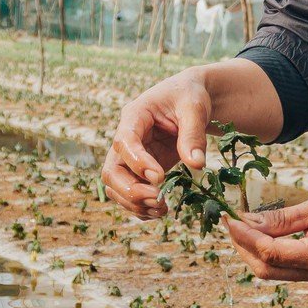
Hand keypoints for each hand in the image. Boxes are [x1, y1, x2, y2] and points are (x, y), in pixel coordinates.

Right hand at [101, 70, 212, 219]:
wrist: (190, 98)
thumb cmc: (189, 96)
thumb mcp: (194, 108)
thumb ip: (193, 134)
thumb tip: (196, 165)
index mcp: (135, 116)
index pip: (124, 142)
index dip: (137, 162)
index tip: (159, 177)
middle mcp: (126, 138)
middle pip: (111, 170)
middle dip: (130, 189)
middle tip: (158, 199)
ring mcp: (131, 156)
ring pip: (116, 186)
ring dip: (134, 203)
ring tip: (162, 209)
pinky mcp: (140, 170)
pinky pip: (130, 192)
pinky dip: (140, 207)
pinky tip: (161, 211)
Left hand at [224, 186, 307, 283]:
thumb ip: (281, 218)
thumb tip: (247, 221)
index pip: (271, 253)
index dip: (246, 237)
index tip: (230, 219)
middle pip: (267, 269)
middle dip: (244, 247)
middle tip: (230, 222)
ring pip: (273, 272)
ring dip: (253, 251)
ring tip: (240, 226)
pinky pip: (285, 268)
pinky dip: (268, 253)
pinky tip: (260, 234)